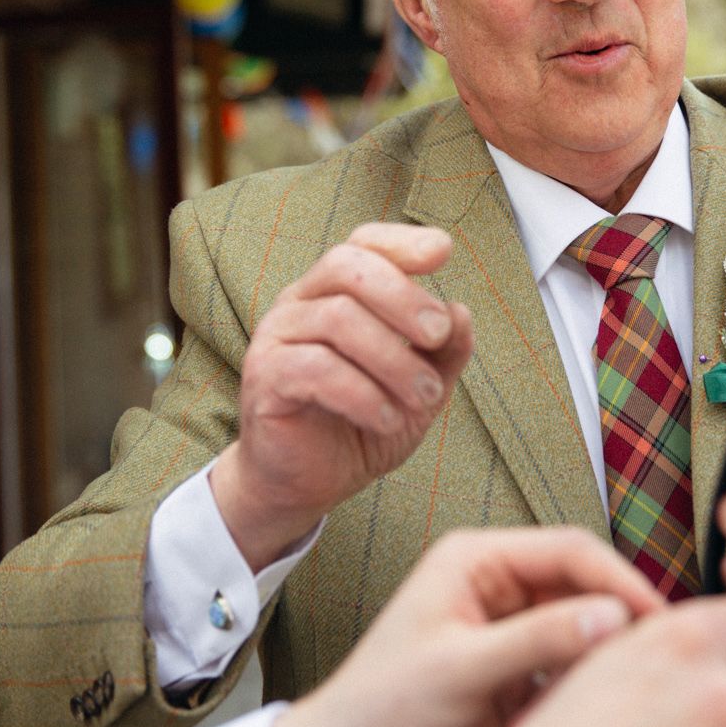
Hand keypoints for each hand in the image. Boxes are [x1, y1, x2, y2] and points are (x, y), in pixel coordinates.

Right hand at [211, 223, 473, 568]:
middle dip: (402, 296)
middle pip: (347, 267)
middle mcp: (300, 303)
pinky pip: (315, 369)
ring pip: (337, 318)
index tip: (445, 252)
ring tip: (424, 397)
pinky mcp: (265, 379)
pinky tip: (387, 419)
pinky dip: (362, 393)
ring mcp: (276, 337)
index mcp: (335, 292)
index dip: (401, 241)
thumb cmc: (361, 423)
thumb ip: (443, 353)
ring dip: (393, 357)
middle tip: (439, 335)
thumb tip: (460, 312)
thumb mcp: (418, 389)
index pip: (362, 244)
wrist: (307, 485)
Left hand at [270, 528, 663, 726]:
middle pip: (585, 586)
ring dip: (610, 655)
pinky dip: (591, 686)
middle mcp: (496, 588)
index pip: (570, 551)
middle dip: (624, 617)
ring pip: (584, 629)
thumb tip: (613, 616)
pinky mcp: (515, 675)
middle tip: (669, 655)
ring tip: (646, 686)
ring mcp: (508, 632)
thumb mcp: (460, 671)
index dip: (621, 580)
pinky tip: (607, 711)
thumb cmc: (377, 711)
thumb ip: (537, 640)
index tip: (661, 618)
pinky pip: (571, 669)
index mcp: (475, 561)